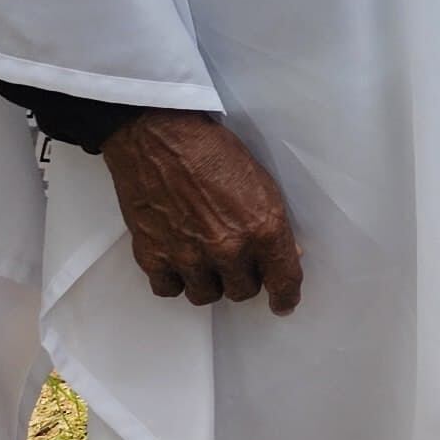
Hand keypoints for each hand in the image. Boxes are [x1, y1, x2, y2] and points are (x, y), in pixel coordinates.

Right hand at [103, 110, 302, 313]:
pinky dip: (175, 279)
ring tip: (205, 258)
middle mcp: (228, 248)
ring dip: (209, 281)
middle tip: (236, 260)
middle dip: (243, 278)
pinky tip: (178, 260)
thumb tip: (285, 253)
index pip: (283, 279)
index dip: (286, 296)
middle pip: (243, 291)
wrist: (159, 135)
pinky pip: (169, 289)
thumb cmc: (213, 150)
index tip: (283, 304)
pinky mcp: (153, 255)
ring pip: (206, 295)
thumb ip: (272, 223)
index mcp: (262, 227)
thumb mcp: (261, 182)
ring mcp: (189, 255)